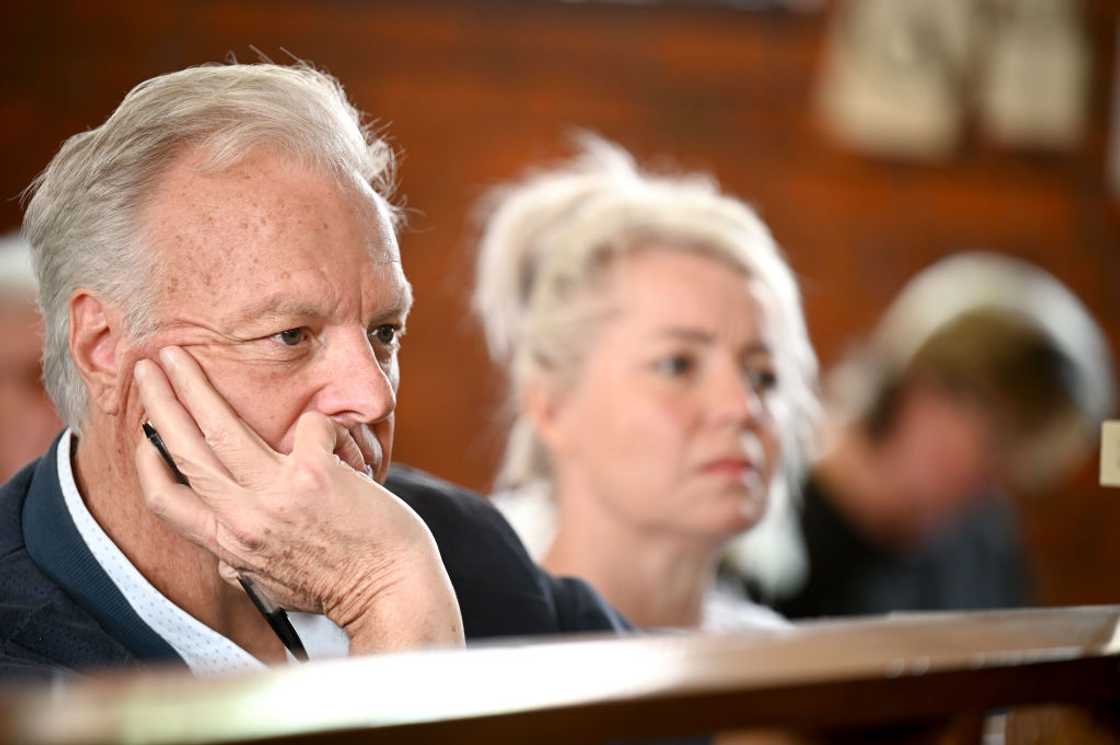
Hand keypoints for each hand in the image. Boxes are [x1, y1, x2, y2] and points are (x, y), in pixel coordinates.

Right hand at [132, 345, 463, 652]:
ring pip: (218, 428)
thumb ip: (243, 561)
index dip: (148, 462)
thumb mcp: (272, 582)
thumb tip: (225, 554)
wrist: (390, 592)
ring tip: (178, 354)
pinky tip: (338, 436)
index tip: (146, 433)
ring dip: (191, 385)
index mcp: (229, 544)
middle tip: (146, 367)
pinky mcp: (315, 475)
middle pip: (182, 449)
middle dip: (158, 401)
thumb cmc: (341, 585)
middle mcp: (243, 519)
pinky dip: (322, 423)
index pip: (164, 500)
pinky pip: (308, 424)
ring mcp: (276, 494)